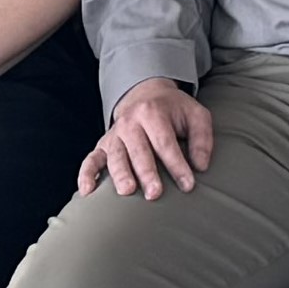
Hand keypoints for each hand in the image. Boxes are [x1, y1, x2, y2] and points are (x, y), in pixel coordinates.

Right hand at [82, 78, 220, 198]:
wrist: (145, 94)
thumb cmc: (173, 110)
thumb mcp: (195, 115)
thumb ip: (202, 139)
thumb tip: (201, 166)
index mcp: (153, 113)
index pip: (165, 142)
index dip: (176, 165)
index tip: (187, 184)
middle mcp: (130, 123)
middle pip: (138, 150)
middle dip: (146, 173)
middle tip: (155, 193)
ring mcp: (114, 135)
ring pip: (115, 157)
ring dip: (120, 174)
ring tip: (127, 191)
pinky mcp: (103, 145)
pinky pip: (91, 160)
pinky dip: (86, 175)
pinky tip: (87, 192)